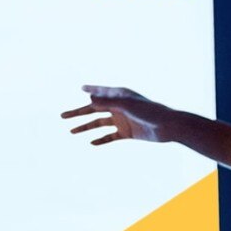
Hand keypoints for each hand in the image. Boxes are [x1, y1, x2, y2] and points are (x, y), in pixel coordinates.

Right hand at [61, 85, 176, 144]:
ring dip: (86, 127)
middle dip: (79, 112)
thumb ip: (108, 102)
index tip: (81, 88)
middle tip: (63, 116)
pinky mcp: (127, 132)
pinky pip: (110, 136)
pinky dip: (101, 139)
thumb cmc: (149, 112)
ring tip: (71, 131)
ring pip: (100, 123)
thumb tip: (89, 98)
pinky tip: (91, 143)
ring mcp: (122, 120)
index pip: (100, 92)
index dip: (90, 90)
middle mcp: (119, 107)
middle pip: (95, 109)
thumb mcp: (127, 105)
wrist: (167, 127)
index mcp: (120, 96)